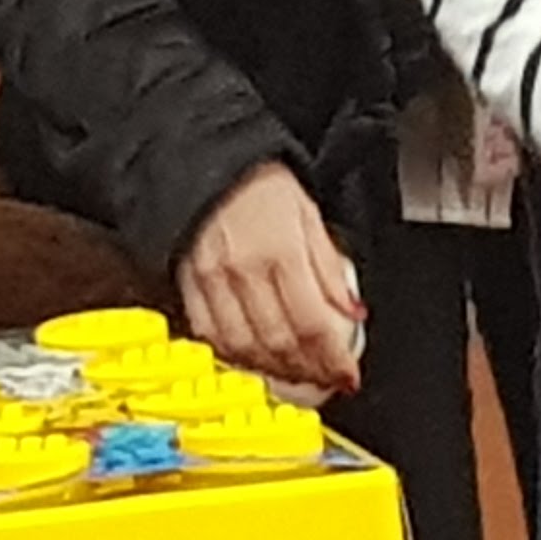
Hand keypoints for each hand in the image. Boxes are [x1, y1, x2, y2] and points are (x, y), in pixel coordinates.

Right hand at [175, 163, 367, 397]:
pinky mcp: (188, 284)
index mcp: (281, 250)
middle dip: (308, 371)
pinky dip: (234, 357)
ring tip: (295, 376)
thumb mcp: (308, 214)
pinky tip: (253, 361)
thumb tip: (352, 312)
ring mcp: (212, 280)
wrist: (206, 159)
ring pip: (245, 347)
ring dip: (274, 371)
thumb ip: (329, 266)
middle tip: (325, 380)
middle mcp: (244, 269)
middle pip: (281, 342)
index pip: (313, 323)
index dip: (333, 358)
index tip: (347, 374)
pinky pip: (210, 335)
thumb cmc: (258, 182)